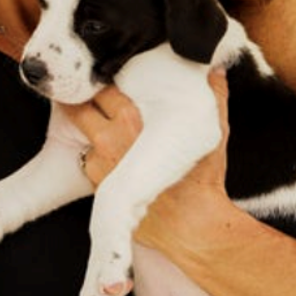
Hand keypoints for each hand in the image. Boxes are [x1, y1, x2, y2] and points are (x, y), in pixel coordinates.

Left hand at [65, 71, 234, 247]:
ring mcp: (99, 164)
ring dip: (88, 130)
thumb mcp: (214, 131)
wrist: (192, 226)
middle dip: (84, 102)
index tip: (108, 81)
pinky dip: (95, 155)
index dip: (103, 83)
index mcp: (132, 119)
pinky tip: (113, 156)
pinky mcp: (96, 186)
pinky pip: (88, 161)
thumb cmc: (202, 180)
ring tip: (105, 129)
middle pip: (80, 108)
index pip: (102, 88)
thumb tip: (214, 70)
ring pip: (81, 135)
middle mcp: (110, 139)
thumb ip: (214, 95)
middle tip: (92, 99)